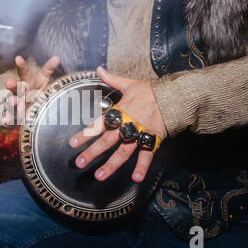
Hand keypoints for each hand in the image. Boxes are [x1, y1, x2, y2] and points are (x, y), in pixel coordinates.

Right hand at [0, 55, 59, 124]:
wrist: (19, 98)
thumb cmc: (34, 86)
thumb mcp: (42, 77)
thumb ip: (48, 69)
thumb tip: (57, 57)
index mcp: (26, 80)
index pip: (24, 71)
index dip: (21, 65)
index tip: (17, 58)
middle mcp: (19, 90)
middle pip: (16, 86)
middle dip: (13, 85)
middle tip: (9, 83)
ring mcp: (14, 101)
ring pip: (11, 100)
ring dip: (11, 101)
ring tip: (13, 102)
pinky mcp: (11, 112)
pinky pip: (8, 115)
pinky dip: (6, 117)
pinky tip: (5, 120)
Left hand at [69, 66, 167, 182]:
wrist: (175, 95)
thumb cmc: (151, 90)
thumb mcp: (130, 83)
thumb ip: (112, 79)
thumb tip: (99, 68)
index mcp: (120, 111)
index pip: (98, 124)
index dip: (86, 134)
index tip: (73, 143)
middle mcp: (127, 123)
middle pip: (107, 140)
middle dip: (92, 152)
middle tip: (79, 163)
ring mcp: (140, 133)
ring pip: (123, 151)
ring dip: (111, 165)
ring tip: (99, 176)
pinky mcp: (153, 139)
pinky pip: (147, 155)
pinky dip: (142, 166)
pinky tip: (136, 178)